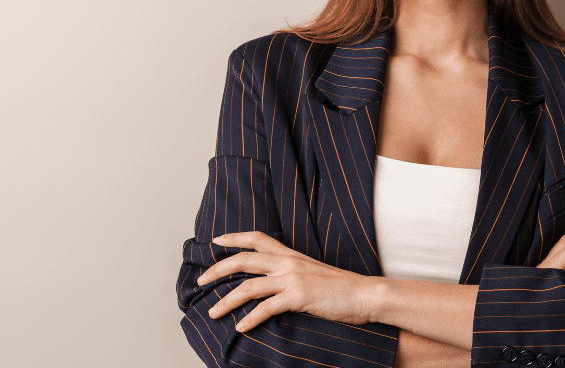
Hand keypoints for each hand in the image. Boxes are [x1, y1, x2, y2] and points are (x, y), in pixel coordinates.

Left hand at [196, 231, 376, 331]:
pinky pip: (266, 308)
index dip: (234, 237)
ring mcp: (293, 279)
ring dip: (226, 300)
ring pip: (248, 286)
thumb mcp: (312, 272)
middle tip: (200, 281)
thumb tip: (272, 282)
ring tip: (213, 312)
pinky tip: (241, 327)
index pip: (258, 238)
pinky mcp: (299, 296)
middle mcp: (288, 262)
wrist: (365, 294)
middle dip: (217, 270)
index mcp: (291, 254)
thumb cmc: (341, 288)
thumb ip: (292, 273)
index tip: (215, 241)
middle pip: (244, 260)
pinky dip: (250, 319)